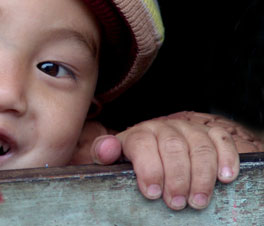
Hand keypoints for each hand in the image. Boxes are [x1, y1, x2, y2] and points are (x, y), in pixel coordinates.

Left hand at [90, 114, 240, 210]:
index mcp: (138, 133)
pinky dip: (226, 157)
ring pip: (199, 145)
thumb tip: (106, 148)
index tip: (153, 193)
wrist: (151, 151)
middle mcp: (164, 127)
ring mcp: (188, 129)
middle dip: (177, 177)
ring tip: (198, 200)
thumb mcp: (112, 160)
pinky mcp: (209, 134)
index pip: (143, 143)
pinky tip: (225, 178)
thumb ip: (104, 154)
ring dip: (201, 175)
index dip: (149, 168)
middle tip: (177, 203)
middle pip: (173, 146)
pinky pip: (221, 140)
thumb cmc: (131, 162)